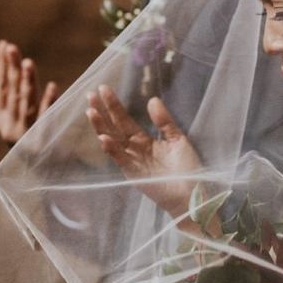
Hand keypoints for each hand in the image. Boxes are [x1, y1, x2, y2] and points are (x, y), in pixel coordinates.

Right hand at [0, 39, 58, 144]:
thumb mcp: (11, 120)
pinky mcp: (43, 144)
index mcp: (0, 120)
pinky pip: (46, 120)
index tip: (5, 44)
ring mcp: (25, 137)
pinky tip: (53, 87)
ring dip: (28, 83)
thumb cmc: (28, 141)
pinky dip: (49, 103)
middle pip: (13, 94)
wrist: (47, 174)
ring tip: (29, 63)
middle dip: (13, 71)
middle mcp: (9, 129)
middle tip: (14, 49)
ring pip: (27, 105)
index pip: (1, 88)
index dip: (2, 67)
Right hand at [86, 85, 202, 219]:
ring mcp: (132, 162)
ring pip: (112, 141)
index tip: (104, 89)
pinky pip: (120, 159)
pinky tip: (103, 138)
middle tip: (90, 94)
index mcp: (144, 141)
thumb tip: (152, 99)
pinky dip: (112, 149)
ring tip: (91, 111)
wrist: (192, 193)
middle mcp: (135, 150)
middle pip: (115, 128)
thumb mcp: (177, 139)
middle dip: (103, 112)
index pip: (125, 120)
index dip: (114, 106)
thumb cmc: (187, 168)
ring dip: (101, 127)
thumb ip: (164, 122)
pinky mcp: (134, 174)